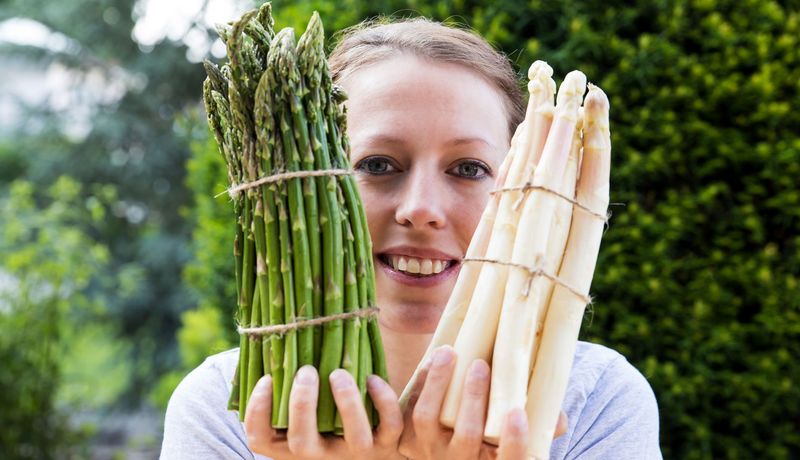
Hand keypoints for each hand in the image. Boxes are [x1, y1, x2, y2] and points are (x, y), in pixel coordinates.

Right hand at [244, 366, 404, 459]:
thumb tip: (270, 344)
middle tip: (306, 371)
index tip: (266, 378)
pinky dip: (383, 401)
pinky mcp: (387, 444)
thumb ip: (287, 385)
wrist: (373, 443)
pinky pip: (389, 427)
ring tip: (338, 373)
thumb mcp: (304, 407)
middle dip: (302, 404)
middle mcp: (322, 455)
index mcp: (293, 446)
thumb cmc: (327, 415)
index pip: (261, 441)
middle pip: (302, 445)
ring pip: (354, 438)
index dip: (257, 411)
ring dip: (347, 403)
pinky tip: (372, 377)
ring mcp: (356, 452)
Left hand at [398, 346, 567, 459]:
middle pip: (465, 437)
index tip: (517, 412)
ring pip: (427, 420)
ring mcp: (429, 450)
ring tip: (449, 353)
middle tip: (481, 365)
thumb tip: (560, 418)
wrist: (451, 445)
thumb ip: (543, 425)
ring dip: (437, 384)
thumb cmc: (497, 430)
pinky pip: (397, 418)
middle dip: (472, 399)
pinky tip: (412, 367)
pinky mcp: (405, 437)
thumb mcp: (520, 432)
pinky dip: (402, 392)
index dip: (513, 442)